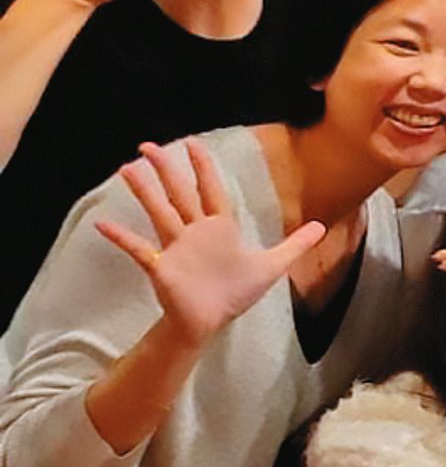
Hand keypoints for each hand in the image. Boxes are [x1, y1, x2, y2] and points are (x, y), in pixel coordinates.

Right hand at [96, 139, 326, 347]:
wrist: (211, 323)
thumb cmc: (235, 293)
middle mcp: (194, 232)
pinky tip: (103, 224)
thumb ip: (295, 244)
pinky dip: (122, 238)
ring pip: (159, 213)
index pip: (210, 188)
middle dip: (166, 169)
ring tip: (127, 168)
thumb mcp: (272, 266)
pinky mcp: (162, 268)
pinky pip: (140, 249)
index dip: (202, 166)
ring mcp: (176, 248)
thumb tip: (321, 226)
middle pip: (179, 193)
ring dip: (144, 192)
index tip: (191, 143)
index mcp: (219, 227)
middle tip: (148, 145)